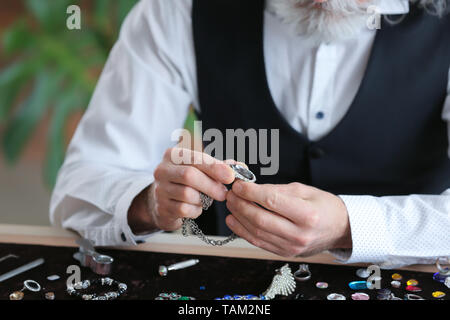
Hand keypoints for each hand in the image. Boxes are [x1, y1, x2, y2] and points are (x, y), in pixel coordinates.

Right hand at [132, 148, 235, 231]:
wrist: (164, 201)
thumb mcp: (201, 169)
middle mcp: (162, 170)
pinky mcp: (161, 207)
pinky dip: (196, 210)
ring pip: (187, 194)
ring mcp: (160, 189)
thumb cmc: (187, 181)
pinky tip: (197, 207)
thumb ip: (220, 166)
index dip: (214, 167)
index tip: (230, 176)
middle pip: (189, 175)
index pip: (195, 158)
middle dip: (211, 185)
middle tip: (224, 193)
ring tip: (207, 199)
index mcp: (173, 154)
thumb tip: (241, 168)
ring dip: (203, 199)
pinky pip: (184, 209)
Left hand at [225, 182, 351, 256]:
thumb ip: (277, 190)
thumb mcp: (304, 191)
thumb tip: (251, 188)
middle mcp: (300, 234)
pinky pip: (259, 243)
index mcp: (307, 215)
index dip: (251, 192)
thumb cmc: (324, 207)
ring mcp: (292, 247)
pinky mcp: (285, 253)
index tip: (239, 185)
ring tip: (231, 205)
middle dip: (241, 205)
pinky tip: (234, 221)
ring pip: (256, 233)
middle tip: (231, 194)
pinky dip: (243, 232)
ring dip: (238, 218)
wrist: (340, 229)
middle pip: (260, 219)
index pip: (272, 202)